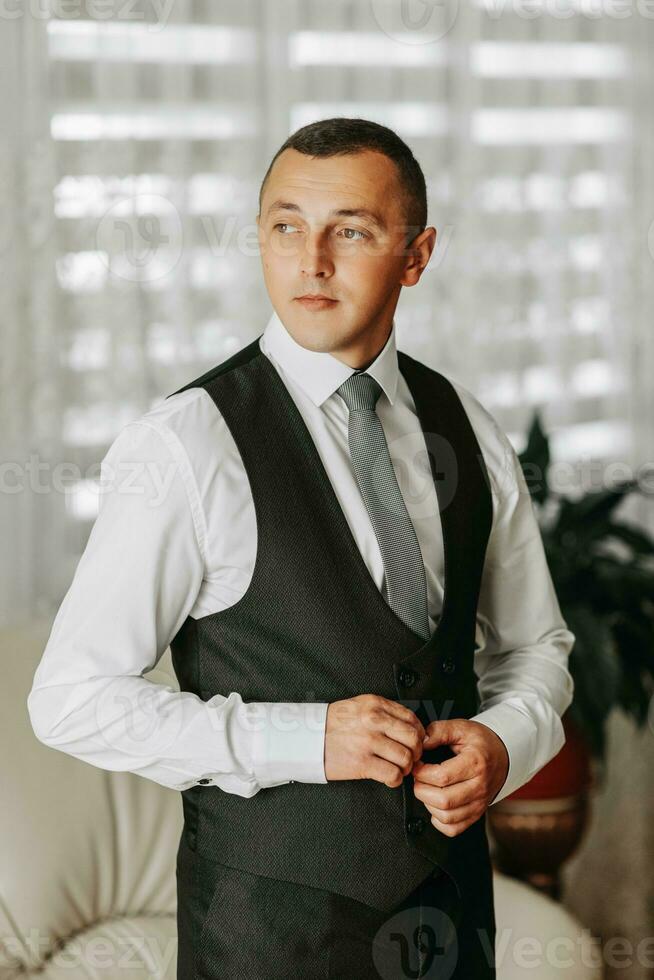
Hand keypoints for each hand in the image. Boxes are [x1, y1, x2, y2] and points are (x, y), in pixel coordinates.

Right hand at [324, 694, 425, 786]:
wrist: (307, 738)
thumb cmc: (331, 724)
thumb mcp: (358, 706)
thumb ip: (383, 711)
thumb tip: (409, 725)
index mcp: (374, 704)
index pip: (411, 718)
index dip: (419, 733)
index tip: (417, 741)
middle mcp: (374, 720)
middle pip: (413, 738)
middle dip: (416, 752)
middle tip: (411, 757)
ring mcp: (368, 742)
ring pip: (406, 758)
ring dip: (406, 768)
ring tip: (399, 768)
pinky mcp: (362, 763)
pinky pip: (392, 774)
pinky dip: (395, 780)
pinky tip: (389, 778)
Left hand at [411, 719, 508, 835]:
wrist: (502, 755)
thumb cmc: (480, 742)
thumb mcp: (461, 727)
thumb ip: (438, 731)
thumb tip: (420, 742)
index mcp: (475, 763)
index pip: (442, 776)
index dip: (422, 772)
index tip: (417, 764)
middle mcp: (479, 787)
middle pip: (444, 800)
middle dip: (422, 789)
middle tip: (418, 778)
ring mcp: (479, 803)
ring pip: (448, 817)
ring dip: (429, 805)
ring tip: (426, 789)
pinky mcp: (477, 814)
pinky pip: (454, 829)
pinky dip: (439, 821)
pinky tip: (436, 806)